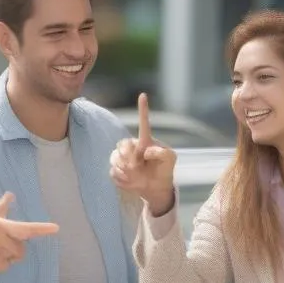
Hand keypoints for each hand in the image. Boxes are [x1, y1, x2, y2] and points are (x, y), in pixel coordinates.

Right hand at [109, 93, 177, 214]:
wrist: (156, 187)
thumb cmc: (164, 170)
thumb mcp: (170, 160)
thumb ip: (162, 152)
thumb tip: (146, 150)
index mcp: (146, 140)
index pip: (143, 123)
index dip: (143, 109)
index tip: (143, 95)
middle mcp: (132, 146)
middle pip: (122, 145)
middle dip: (129, 157)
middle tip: (139, 166)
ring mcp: (123, 157)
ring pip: (115, 159)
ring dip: (126, 170)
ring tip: (136, 176)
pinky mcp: (117, 169)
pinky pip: (113, 172)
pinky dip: (123, 180)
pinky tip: (132, 182)